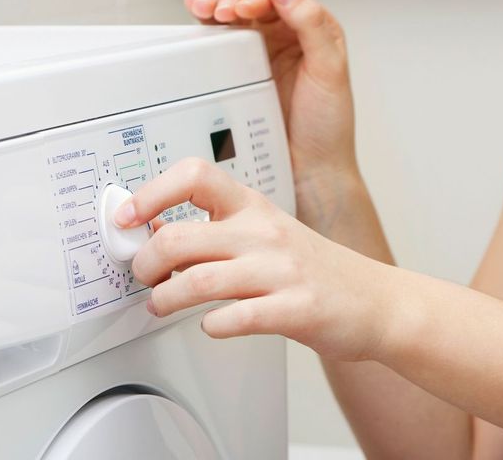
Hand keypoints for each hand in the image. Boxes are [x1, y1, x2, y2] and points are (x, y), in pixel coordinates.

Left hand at [115, 158, 389, 360]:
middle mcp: (263, 232)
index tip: (126, 217)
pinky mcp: (294, 309)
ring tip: (161, 305)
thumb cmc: (314, 268)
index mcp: (252, 206)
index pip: (194, 176)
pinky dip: (211, 326)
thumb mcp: (265, 232)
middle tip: (142, 276)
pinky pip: (234, 318)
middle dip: (144, 263)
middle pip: (178, 237)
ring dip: (165, 298)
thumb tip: (155, 233)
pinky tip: (211, 325)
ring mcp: (280, 271)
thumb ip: (215, 230)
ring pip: (197, 281)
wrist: (376, 302)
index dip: (150, 194)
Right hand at [184, 0, 357, 187]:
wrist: (310, 169)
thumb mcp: (329, 71)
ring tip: (203, 10)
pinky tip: (196, 15)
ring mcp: (262, 55)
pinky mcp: (242, 74)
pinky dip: (207, 26)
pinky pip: (223, 42)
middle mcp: (286, 37)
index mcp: (312, 29)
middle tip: (218, 10)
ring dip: (215, 6)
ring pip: (234, 16)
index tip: (243, 10)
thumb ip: (312, 25)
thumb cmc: (327, 128)